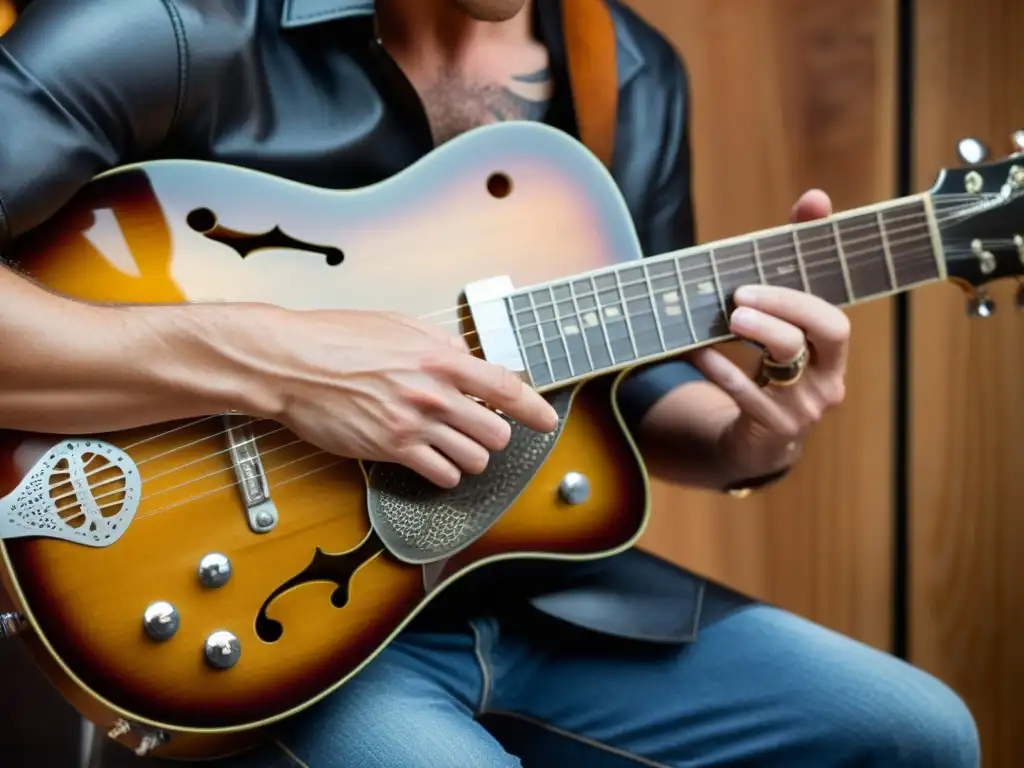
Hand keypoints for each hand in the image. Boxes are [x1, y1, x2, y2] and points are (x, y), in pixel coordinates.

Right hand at [242, 308, 558, 487]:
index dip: (534, 409)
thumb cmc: (337, 338)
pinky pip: (441, 474)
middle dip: (494, 435)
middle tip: (481, 431)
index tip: (546, 420)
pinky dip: (444, 473)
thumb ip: (439, 343)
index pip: (506, 388)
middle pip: (496, 432)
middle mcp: (434, 393)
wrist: (292, 363)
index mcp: (441, 358)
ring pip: (473, 459)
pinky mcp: (392, 449)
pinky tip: (433, 462)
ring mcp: (414, 424)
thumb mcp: (398, 324)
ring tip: (454, 446)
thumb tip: (466, 356)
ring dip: (470, 456)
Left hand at [689, 190, 849, 479]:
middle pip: (827, 333)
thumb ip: (796, 260)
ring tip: (729, 316)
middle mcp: (827, 379)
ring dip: (759, 334)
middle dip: (788, 306)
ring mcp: (803, 408)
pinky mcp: (772, 428)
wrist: (760, 440)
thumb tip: (816, 197)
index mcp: (833, 351)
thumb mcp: (785, 319)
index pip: (836, 316)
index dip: (810, 286)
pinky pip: (746, 394)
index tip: (779, 261)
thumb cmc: (774, 365)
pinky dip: (720, 368)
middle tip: (742, 294)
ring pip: (788, 365)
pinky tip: (697, 348)